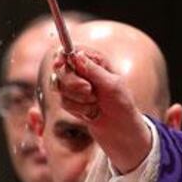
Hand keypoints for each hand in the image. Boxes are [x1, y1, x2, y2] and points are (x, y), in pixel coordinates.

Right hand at [52, 48, 151, 172]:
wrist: (121, 131)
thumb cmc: (122, 105)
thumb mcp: (112, 85)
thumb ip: (93, 70)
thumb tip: (76, 55)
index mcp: (96, 61)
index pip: (71, 51)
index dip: (62, 56)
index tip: (60, 64)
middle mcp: (83, 72)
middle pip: (61, 69)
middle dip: (73, 82)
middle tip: (89, 90)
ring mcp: (76, 87)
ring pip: (59, 87)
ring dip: (78, 99)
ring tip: (95, 104)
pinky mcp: (71, 102)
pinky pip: (64, 102)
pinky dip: (78, 109)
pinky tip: (91, 113)